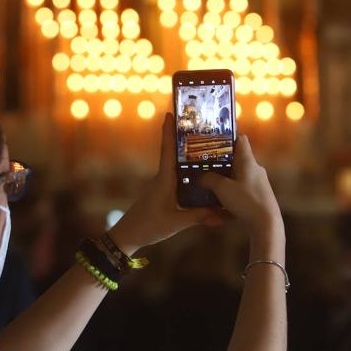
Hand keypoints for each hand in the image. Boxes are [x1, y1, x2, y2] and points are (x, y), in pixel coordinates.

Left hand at [110, 113, 227, 255]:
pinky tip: (200, 176)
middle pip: (174, 155)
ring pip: (177, 168)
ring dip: (188, 158)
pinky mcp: (163, 194)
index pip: (167, 151)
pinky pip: (178, 180)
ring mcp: (162, 186)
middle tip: (199, 126)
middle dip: (184, 140)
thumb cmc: (148, 227)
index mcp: (164, 180)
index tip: (170, 113)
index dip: (168, 132)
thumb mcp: (176, 223)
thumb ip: (199, 216)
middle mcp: (162, 179)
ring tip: (206, 148)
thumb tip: (222, 211)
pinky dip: (188, 174)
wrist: (128, 237)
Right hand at [199, 134, 283, 239]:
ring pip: (235, 181)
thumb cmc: (246, 201)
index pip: (240, 140)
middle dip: (219, 166)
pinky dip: (227, 204)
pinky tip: (213, 218)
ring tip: (206, 194)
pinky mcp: (258, 199)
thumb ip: (209, 180)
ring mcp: (257, 185)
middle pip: (235, 161)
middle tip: (203, 168)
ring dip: (221, 188)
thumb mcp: (222, 188)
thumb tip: (200, 177)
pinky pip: (239, 197)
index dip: (227, 138)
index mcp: (247, 161)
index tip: (213, 141)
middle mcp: (254, 170)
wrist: (267, 224)